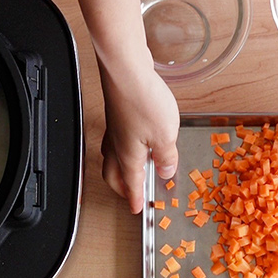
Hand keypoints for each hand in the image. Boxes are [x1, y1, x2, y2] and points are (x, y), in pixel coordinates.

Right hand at [99, 58, 178, 213]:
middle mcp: (117, 144)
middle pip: (113, 174)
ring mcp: (115, 127)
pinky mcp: (118, 112)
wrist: (124, 68)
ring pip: (111, 157)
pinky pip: (117, 138)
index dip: (135, 199)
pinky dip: (122, 147)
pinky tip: (134, 139)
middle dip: (120, 188)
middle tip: (130, 194)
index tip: (136, 209)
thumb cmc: (141, 100)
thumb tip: (165, 171)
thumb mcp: (165, 135)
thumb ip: (166, 157)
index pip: (131, 184)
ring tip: (132, 170)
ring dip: (119, 168)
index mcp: (128, 156)